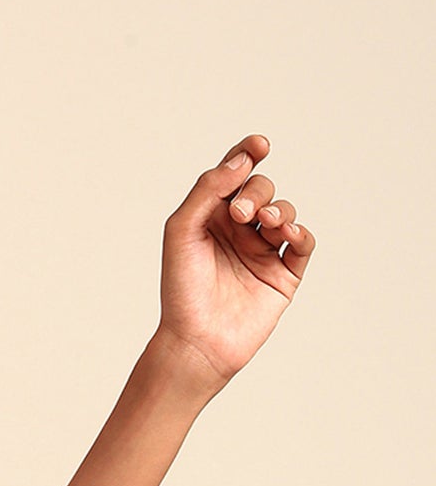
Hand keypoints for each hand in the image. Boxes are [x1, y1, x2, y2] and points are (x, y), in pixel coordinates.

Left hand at [156, 134, 315, 391]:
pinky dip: (299, 233)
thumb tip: (241, 161)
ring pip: (285, 212)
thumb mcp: (182, 230)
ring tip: (264, 224)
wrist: (196, 340)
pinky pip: (303, 244)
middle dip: (257, 192)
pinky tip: (286, 235)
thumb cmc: (181, 288)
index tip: (259, 145)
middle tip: (242, 214)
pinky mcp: (283, 276)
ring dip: (279, 210)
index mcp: (211, 216)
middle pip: (262, 188)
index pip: (234, 174)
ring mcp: (262, 252)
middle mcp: (238, 231)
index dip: (248, 152)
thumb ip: (208, 190)